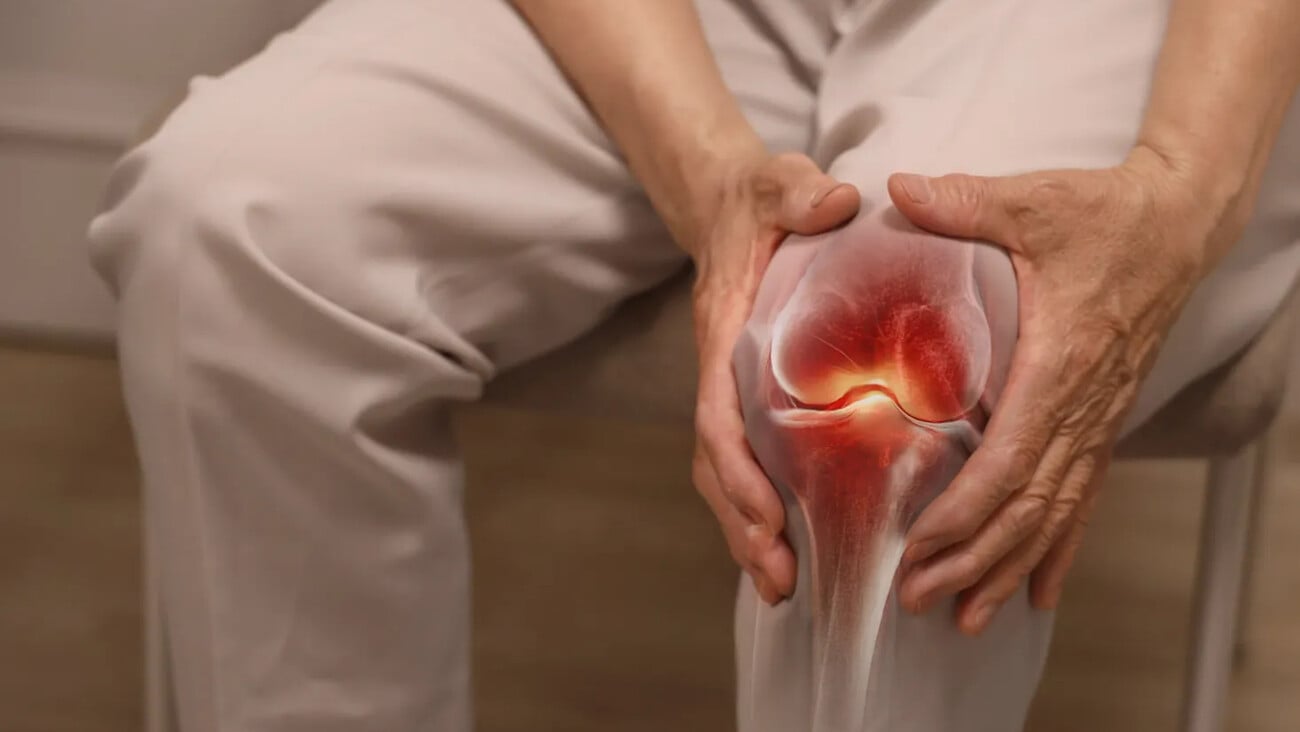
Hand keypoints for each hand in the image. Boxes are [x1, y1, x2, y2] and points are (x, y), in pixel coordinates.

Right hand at [688, 152, 859, 603]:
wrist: (730, 206)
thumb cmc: (759, 200)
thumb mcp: (777, 183)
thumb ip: (799, 190)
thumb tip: (837, 200)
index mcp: (721, 330)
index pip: (716, 412)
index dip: (736, 470)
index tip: (765, 515)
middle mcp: (718, 370)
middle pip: (715, 463)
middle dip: (741, 524)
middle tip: (779, 577)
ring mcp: (731, 389)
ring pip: (725, 473)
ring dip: (747, 532)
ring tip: (782, 584)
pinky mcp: (750, 397)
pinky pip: (747, 461)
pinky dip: (759, 509)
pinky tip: (791, 546)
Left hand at [888, 146, 1240, 634]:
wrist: (1178, 221)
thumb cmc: (1105, 213)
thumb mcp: (1032, 200)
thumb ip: (963, 201)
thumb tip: (894, 189)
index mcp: (1061, 363)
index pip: (1012, 458)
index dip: (967, 511)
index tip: (922, 547)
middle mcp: (1084, 407)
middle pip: (1028, 506)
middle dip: (973, 559)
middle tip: (919, 601)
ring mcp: (1099, 419)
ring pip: (1055, 515)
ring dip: (1009, 569)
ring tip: (965, 617)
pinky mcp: (1104, 420)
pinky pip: (1082, 499)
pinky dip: (1057, 550)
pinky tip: (1035, 593)